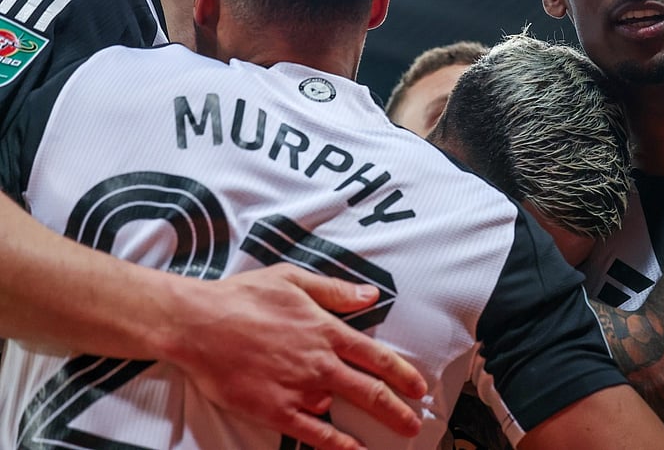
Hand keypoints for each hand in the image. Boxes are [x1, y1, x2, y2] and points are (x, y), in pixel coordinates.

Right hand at [166, 264, 426, 448]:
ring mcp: (299, 388)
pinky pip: (314, 434)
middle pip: (370, 390)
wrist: (196, 324)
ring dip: (369, 428)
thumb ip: (335, 290)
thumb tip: (371, 294)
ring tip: (389, 440)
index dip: (403, 374)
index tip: (419, 388)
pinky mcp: (275, 410)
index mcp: (327, 330)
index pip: (378, 357)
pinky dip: (338, 446)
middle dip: (397, 410)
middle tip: (414, 424)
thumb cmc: (242, 297)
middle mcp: (319, 362)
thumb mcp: (293, 279)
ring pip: (343, 413)